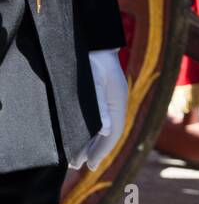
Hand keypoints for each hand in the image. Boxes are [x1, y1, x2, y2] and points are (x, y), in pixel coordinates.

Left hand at [67, 49, 128, 170]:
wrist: (93, 37)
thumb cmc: (91, 57)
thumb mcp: (93, 81)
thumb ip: (99, 106)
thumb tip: (105, 131)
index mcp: (117, 99)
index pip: (113, 132)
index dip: (102, 150)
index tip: (90, 165)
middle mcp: (116, 101)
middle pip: (109, 132)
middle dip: (94, 150)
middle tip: (78, 165)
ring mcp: (111, 97)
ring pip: (103, 126)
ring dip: (91, 142)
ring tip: (77, 157)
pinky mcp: (103, 93)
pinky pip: (99, 118)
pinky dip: (90, 130)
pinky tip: (81, 136)